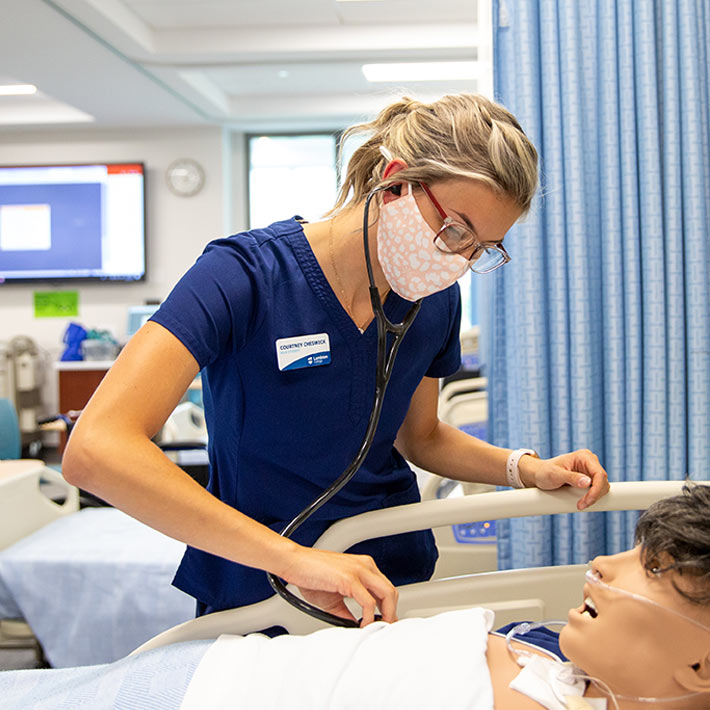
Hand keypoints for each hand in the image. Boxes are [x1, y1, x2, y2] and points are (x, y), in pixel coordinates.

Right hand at [277, 546, 397, 626]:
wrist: (293, 562)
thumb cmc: (309, 575)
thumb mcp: (334, 598)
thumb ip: (347, 612)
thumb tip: (356, 627)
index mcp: (363, 567)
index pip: (386, 588)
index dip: (389, 609)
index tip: (385, 623)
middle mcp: (364, 566)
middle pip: (391, 592)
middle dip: (391, 614)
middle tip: (384, 630)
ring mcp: (358, 570)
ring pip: (387, 594)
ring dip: (386, 616)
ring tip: (376, 629)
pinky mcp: (349, 578)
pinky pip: (368, 601)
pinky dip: (369, 617)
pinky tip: (362, 625)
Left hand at [519, 449, 609, 509]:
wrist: (539, 475)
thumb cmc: (544, 472)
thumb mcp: (555, 475)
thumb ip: (570, 477)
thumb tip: (587, 482)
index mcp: (584, 456)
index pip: (599, 474)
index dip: (596, 490)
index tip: (587, 501)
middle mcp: (590, 462)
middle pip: (603, 482)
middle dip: (595, 496)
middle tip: (581, 505)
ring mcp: (590, 471)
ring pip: (602, 487)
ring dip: (594, 498)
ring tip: (580, 504)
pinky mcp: (589, 479)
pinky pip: (597, 490)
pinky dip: (593, 497)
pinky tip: (584, 502)